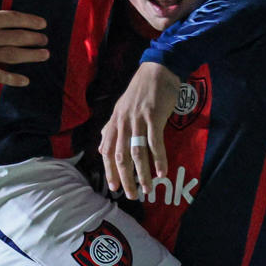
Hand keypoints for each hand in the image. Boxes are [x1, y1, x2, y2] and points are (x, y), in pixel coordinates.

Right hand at [0, 0, 49, 84]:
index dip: (29, 21)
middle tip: (46, 40)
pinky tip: (25, 80)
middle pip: (14, 37)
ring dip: (29, 55)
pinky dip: (11, 78)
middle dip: (33, 38)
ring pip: (9, 55)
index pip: (11, 18)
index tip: (42, 24)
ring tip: (44, 55)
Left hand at [100, 62, 182, 199]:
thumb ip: (112, 129)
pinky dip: (159, 159)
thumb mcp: (121, 109)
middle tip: (132, 195)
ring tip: (148, 188)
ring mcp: (138, 120)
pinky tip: (162, 172)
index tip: (114, 188)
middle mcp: (123, 123)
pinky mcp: (153, 116)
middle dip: (126, 179)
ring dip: (143, 174)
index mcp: (114, 122)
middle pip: (121, 157)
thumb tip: (103, 149)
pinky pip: (155, 143)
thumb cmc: (140, 91)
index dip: (110, 171)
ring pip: (138, 153)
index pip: (108, 152)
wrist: (157, 71)